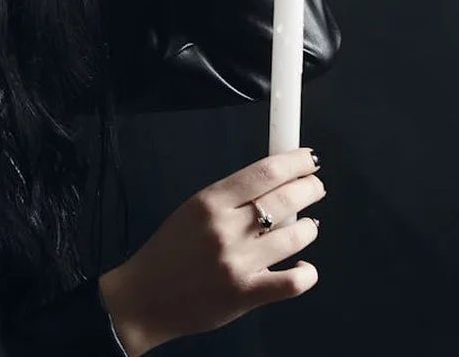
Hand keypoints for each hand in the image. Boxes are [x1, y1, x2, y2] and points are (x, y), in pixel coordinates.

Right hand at [99, 148, 324, 356]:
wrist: (143, 298)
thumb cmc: (166, 255)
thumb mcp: (190, 212)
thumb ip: (229, 199)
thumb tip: (273, 184)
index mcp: (209, 203)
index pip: (265, 172)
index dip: (296, 161)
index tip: (309, 159)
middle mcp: (225, 229)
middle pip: (286, 198)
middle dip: (311, 188)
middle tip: (314, 188)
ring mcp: (237, 262)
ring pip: (297, 235)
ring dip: (309, 227)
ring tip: (306, 226)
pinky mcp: (246, 294)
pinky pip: (294, 281)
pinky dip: (306, 272)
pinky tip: (300, 267)